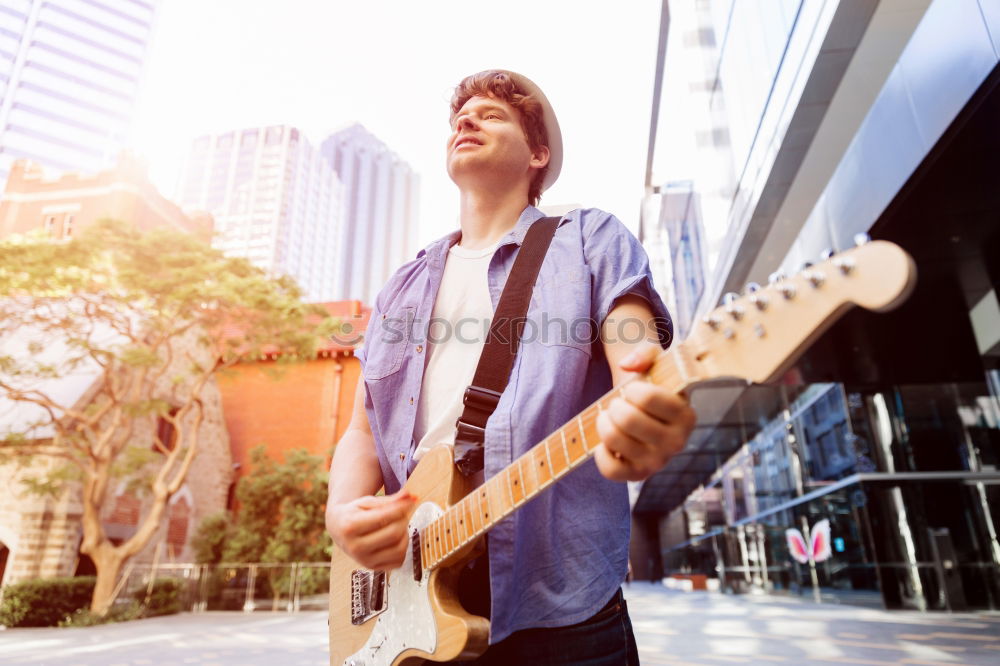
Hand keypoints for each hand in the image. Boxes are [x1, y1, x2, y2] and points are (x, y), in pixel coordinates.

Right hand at [327, 490, 417, 569]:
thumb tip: (410, 496)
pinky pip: (399, 561)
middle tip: (403, 513)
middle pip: (393, 533)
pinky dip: (403, 548)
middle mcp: (355, 547)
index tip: (409, 501)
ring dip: (405, 534)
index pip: (384, 517)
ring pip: (399, 549)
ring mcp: (364, 560)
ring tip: (399, 525)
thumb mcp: (367, 502)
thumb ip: (390, 500)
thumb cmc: (354, 513)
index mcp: (351, 526)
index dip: (401, 508)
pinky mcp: (373, 568)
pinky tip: (396, 539)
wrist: (339, 529)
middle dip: (403, 520)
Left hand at [595, 342, 695, 481]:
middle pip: (628, 420)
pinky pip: (611, 470)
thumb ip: (645, 351)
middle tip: (616, 404)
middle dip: (614, 406)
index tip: (632, 389)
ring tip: (607, 417)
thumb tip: (628, 365)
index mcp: (686, 415)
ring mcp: (658, 462)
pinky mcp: (639, 475)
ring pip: (616, 441)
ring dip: (603, 424)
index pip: (649, 398)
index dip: (632, 390)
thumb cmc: (652, 381)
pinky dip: (601, 453)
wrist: (646, 409)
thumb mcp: (654, 358)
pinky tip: (606, 442)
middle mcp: (677, 442)